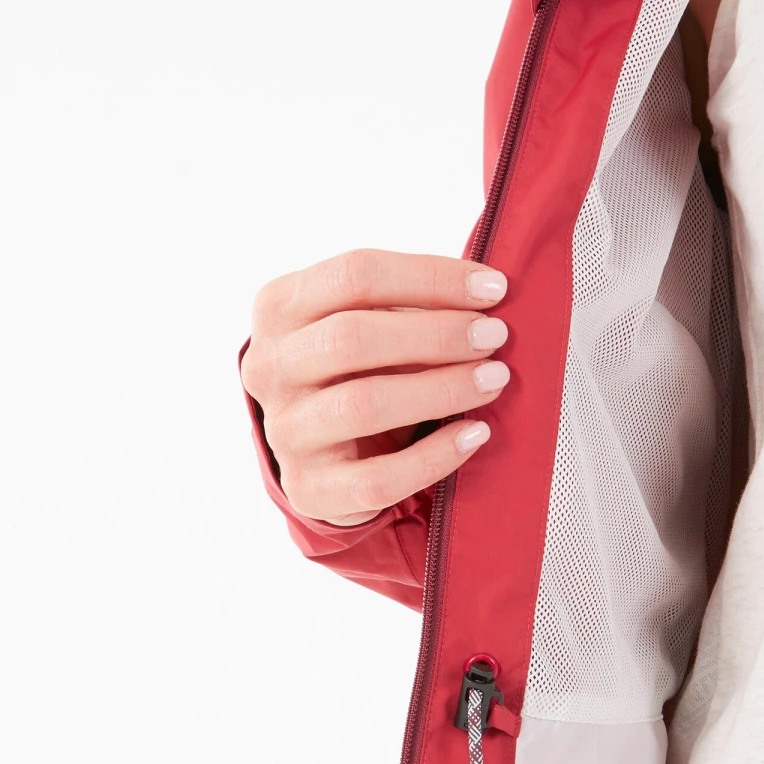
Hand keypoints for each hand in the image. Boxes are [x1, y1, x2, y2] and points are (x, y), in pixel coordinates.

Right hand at [242, 248, 510, 525]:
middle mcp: (269, 368)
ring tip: (494, 379)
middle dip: (438, 333)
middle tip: (494, 337)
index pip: (354, 275)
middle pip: (353, 337)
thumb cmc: (357, 371)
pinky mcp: (311, 488)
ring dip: (442, 389)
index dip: (431, 278)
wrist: (323, 452)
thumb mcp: (368, 324)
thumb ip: (409, 304)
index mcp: (279, 308)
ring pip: (363, 405)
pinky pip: (378, 478)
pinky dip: (435, 456)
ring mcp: (286, 432)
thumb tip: (485, 294)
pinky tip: (476, 434)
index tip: (494, 288)